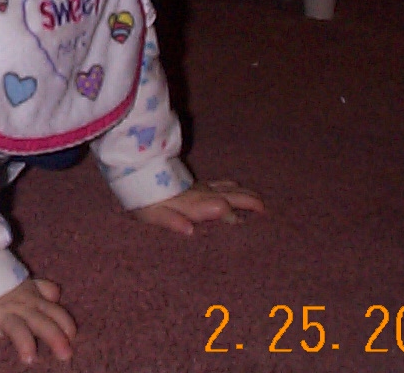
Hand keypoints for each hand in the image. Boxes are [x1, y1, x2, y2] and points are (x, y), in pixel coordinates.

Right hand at [0, 278, 76, 363]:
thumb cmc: (1, 282)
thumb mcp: (23, 283)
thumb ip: (41, 289)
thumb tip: (56, 294)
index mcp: (33, 300)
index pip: (54, 312)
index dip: (65, 324)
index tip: (72, 337)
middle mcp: (20, 308)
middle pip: (40, 322)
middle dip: (53, 337)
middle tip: (65, 354)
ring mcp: (0, 314)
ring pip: (15, 327)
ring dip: (23, 341)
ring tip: (29, 358)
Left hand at [133, 180, 263, 235]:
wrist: (138, 172)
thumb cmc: (144, 199)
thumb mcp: (151, 214)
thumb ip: (171, 221)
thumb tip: (190, 230)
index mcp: (193, 204)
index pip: (220, 208)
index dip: (231, 215)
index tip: (241, 224)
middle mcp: (200, 194)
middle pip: (230, 195)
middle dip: (249, 201)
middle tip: (265, 209)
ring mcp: (200, 188)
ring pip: (228, 188)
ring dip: (244, 193)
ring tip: (259, 201)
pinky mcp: (196, 185)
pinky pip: (220, 184)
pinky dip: (233, 187)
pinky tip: (237, 188)